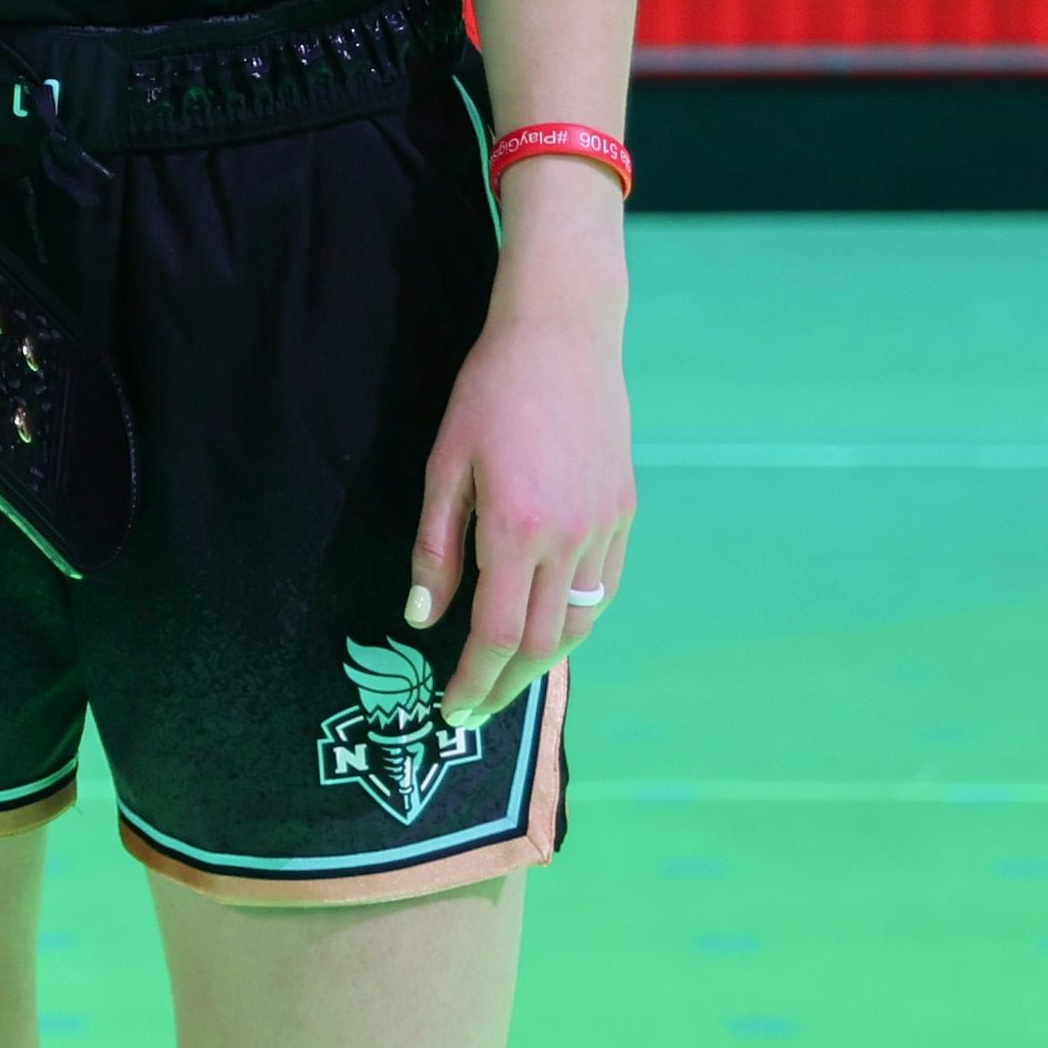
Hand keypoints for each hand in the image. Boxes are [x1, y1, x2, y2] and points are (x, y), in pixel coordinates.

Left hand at [407, 286, 634, 731]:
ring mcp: (604, 529)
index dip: (472, 680)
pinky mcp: (624, 513)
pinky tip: (552, 627)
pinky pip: (604, 588)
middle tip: (473, 709)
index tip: (449, 709)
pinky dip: (577, 620)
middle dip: (505, 685)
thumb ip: (435, 548)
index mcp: (515, 531)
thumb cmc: (489, 392)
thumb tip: (423, 618)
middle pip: (542, 642)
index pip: (497, 634)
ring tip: (509, 679)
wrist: (562, 337)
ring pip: (580, 623)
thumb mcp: (444, 465)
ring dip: (545, 662)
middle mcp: (569, 541)